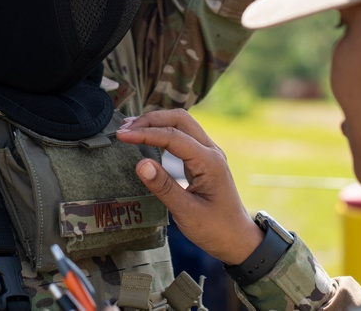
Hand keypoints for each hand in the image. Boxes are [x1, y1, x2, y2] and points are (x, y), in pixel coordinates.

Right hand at [116, 109, 262, 264]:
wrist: (238, 240)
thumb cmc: (215, 229)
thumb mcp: (186, 212)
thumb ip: (163, 187)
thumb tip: (140, 163)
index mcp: (209, 162)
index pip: (173, 137)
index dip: (145, 133)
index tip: (122, 136)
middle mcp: (211, 151)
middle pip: (180, 119)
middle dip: (151, 119)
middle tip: (125, 129)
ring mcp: (209, 153)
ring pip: (182, 124)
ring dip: (157, 123)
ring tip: (131, 129)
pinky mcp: (203, 159)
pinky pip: (183, 136)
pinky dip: (163, 132)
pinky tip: (148, 138)